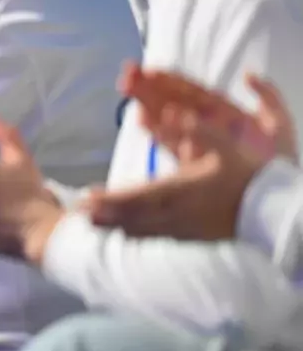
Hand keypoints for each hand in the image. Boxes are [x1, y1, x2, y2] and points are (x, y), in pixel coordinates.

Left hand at [84, 103, 267, 240]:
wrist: (273, 214)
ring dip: (115, 228)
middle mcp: (179, 213)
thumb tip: (174, 111)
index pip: (139, 195)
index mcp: (183, 189)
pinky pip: (157, 240)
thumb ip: (199, 128)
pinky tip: (124, 238)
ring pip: (143, 231)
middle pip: (134, 217)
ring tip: (91, 227)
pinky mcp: (192, 239)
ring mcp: (185, 230)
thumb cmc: (249, 177)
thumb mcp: (226, 147)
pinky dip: (136, 238)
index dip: (111, 199)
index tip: (87, 199)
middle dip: (104, 216)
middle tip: (77, 217)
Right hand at [122, 65, 293, 161]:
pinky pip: (170, 143)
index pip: (190, 90)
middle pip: (170, 101)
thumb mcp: (278, 124)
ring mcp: (193, 144)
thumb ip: (267, 95)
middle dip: (148, 86)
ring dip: (146, 103)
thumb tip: (249, 73)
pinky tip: (141, 119)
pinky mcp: (189, 162)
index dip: (170, 79)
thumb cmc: (278, 162)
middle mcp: (202, 126)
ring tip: (127, 89)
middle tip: (127, 73)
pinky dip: (156, 130)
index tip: (150, 69)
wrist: (276, 197)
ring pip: (164, 119)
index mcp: (221, 113)